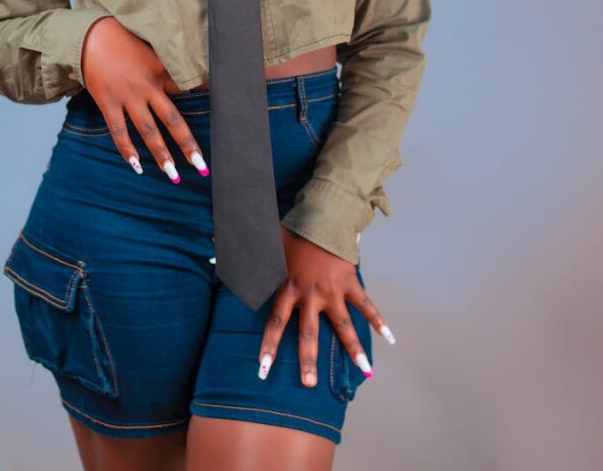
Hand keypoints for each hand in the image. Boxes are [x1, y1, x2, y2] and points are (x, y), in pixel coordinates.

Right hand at [80, 17, 209, 183]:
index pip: (188, 90)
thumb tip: (186, 76)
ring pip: (148, 131)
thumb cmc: (122, 40)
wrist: (90, 37)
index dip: (205, 104)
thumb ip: (167, 65)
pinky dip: (127, 150)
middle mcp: (147, 87)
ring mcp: (127, 97)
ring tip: (172, 175)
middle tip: (201, 166)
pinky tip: (136, 166)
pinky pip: (119, 131)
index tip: (224, 120)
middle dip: (187, 145)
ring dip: (161, 155)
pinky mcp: (108, 103)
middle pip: (172, 120)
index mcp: (161, 72)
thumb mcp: (151, 49)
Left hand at [257, 226, 394, 385]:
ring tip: (364, 371)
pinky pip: (366, 305)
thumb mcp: (266, 241)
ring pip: (344, 326)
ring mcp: (332, 291)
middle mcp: (311, 295)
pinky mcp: (349, 283)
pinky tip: (389, 338)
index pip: (276, 322)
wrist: (323, 218)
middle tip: (309, 384)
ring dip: (354, 349)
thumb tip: (213, 246)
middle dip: (308, 360)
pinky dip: (379, 320)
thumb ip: (244, 250)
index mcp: (289, 288)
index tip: (263, 369)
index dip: (269, 346)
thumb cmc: (294, 231)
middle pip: (308, 333)